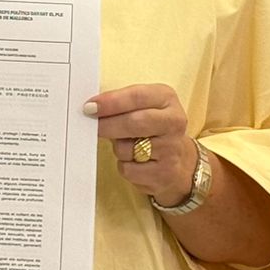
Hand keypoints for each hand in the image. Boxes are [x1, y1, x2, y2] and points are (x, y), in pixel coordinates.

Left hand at [84, 83, 198, 207]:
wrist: (179, 160)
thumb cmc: (152, 128)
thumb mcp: (144, 106)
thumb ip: (121, 103)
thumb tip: (92, 108)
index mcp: (166, 98)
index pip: (137, 96)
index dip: (111, 102)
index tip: (90, 107)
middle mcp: (174, 122)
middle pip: (134, 123)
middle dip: (107, 125)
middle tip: (91, 126)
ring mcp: (172, 148)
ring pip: (127, 148)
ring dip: (118, 148)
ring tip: (128, 145)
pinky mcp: (165, 173)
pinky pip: (129, 169)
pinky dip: (124, 166)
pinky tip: (135, 162)